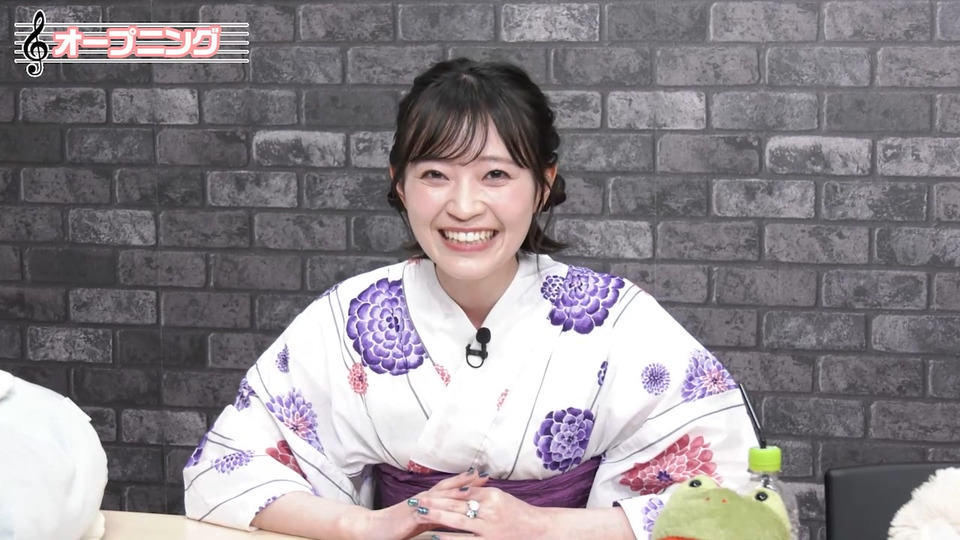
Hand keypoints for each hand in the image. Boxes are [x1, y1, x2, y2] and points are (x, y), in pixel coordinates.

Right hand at [352, 469, 488, 539]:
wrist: (372, 528)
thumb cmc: (396, 526)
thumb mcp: (420, 520)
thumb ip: (435, 516)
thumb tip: (452, 516)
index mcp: (427, 500)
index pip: (450, 488)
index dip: (466, 481)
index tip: (483, 476)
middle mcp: (423, 499)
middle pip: (448, 487)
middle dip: (466, 481)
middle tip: (484, 474)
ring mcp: (417, 506)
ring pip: (441, 496)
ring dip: (457, 490)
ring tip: (473, 485)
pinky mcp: (411, 516)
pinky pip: (429, 511)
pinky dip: (440, 507)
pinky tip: (450, 507)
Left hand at [414, 485, 551, 538]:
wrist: (538, 529)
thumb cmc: (518, 512)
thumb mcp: (500, 496)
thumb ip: (480, 492)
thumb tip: (460, 488)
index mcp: (492, 496)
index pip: (463, 493)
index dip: (443, 493)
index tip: (426, 492)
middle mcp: (490, 511)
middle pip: (457, 506)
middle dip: (435, 503)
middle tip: (416, 501)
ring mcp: (489, 529)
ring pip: (458, 522)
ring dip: (438, 518)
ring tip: (421, 515)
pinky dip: (450, 538)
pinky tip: (436, 535)